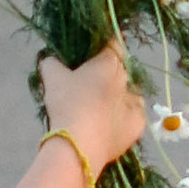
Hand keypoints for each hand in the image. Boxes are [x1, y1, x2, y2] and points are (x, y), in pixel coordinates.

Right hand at [39, 40, 148, 171]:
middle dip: (110, 72)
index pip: (114, 43)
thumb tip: (49, 58)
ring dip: (120, 94)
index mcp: (109, 62)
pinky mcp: (139, 124)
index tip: (94, 53)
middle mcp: (127, 79)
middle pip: (122, 69)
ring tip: (102, 105)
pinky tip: (111, 122)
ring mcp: (136, 102)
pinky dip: (124, 116)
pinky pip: (134, 114)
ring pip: (131, 92)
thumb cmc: (68, 104)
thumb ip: (51, 62)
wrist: (80, 144)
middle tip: (92, 82)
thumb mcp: (52, 78)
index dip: (105, 45)